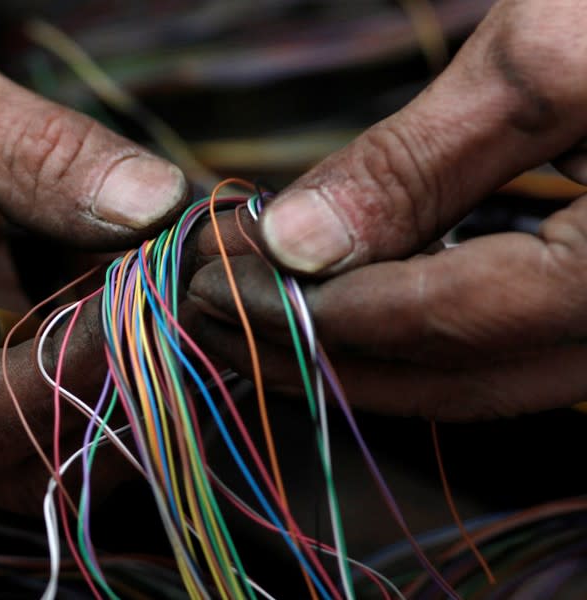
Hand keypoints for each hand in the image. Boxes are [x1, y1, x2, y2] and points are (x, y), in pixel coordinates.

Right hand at [0, 1, 185, 511]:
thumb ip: (31, 150)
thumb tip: (157, 204)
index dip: (86, 380)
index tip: (168, 312)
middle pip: (14, 460)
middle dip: (120, 393)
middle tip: (190, 309)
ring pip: (26, 451)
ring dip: (113, 385)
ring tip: (165, 302)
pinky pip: (18, 413)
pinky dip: (85, 368)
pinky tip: (119, 303)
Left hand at [188, 0, 586, 419]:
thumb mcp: (554, 56)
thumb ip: (420, 163)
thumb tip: (297, 243)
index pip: (435, 322)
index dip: (313, 314)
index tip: (217, 291)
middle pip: (455, 376)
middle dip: (324, 353)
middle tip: (223, 321)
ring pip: (486, 377)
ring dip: (368, 354)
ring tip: (272, 322)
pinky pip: (519, 350)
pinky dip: (430, 333)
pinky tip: (367, 303)